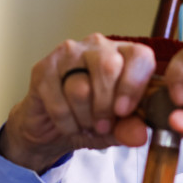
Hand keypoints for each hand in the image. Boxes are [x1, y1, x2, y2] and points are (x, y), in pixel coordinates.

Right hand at [0, 33, 155, 172]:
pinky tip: (68, 125)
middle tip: (103, 126)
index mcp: (124, 54)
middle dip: (106, 106)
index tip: (125, 112)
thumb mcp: (118, 128)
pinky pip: (59, 102)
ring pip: (81, 88)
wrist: (53, 129)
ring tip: (85, 125)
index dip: (134, 85)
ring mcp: (68, 54)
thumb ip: (131, 128)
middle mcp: (97, 46)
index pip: (139, 55)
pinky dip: (67, 123)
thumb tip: (140, 136)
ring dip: (85, 118)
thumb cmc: (92, 119)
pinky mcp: (43, 69)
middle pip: (108, 67)